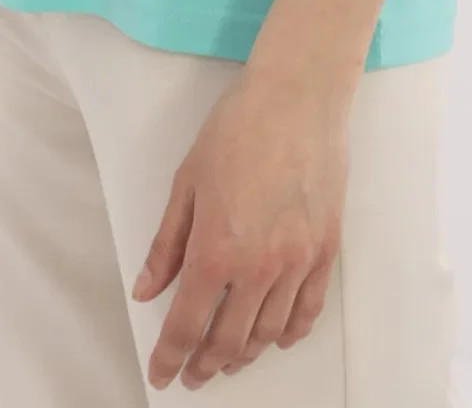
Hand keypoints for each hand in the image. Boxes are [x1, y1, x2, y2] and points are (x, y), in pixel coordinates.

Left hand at [130, 62, 351, 389]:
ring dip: (245, 354)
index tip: (162, 374)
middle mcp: (258, 268)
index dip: (171, 357)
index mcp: (216, 250)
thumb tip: (146, 290)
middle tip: (194, 374)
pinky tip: (277, 337)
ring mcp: (297, 262)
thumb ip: (166, 244)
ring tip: (229, 359)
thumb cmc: (237, 129)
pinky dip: (290, 332)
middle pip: (229, 339)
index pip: (188, 325)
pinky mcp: (325, 250)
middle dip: (206, 364)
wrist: (297, 97)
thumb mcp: (186, 182)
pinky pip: (308, 309)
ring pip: (269, 332)